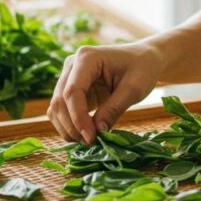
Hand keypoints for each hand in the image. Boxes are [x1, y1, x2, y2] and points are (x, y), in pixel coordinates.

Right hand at [47, 42, 164, 143]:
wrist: (144, 58)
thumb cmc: (143, 68)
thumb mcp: (134, 89)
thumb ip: (114, 109)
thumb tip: (97, 132)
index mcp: (87, 58)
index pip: (72, 91)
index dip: (78, 118)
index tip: (91, 138)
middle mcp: (72, 64)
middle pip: (60, 100)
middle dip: (72, 126)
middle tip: (90, 143)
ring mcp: (69, 75)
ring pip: (56, 107)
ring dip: (67, 128)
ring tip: (88, 141)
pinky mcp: (71, 88)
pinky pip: (62, 109)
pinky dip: (69, 124)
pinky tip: (84, 134)